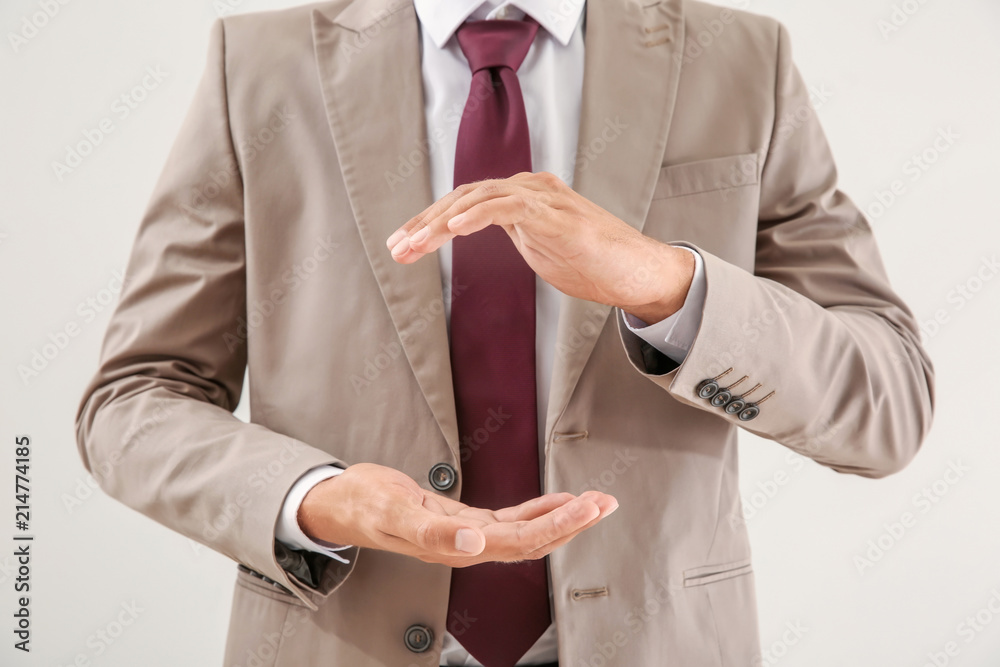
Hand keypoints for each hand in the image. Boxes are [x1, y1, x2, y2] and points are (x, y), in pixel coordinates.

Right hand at [298, 463, 617, 566]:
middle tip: (605, 503)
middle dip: (571, 523)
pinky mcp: (461, 522)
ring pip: (524, 532)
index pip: (517, 541)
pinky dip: (536, 511)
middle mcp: (466, 544)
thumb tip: (475, 543)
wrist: (340, 503)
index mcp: (454, 545)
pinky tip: (555, 502)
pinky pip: (508, 521)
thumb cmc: (360, 507)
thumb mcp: (390, 513)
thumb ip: (432, 532)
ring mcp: (465, 535)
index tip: (585, 508)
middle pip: (530, 540)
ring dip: (561, 518)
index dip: (554, 526)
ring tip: (594, 502)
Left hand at [385, 172, 694, 322]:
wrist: (640, 273)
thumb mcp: (544, 249)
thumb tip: (489, 234)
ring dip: (439, 223)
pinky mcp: (555, 213)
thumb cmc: (598, 265)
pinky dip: (476, 215)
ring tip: (412, 245)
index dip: (430, 222)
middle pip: (463, 197)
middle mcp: (530, 188)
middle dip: (424, 223)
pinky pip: (507, 206)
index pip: (465, 202)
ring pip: (477, 198)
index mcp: (524, 197)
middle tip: (396, 248)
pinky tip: (452, 230)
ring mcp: (543, 197)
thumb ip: (517, 236)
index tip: (403, 245)